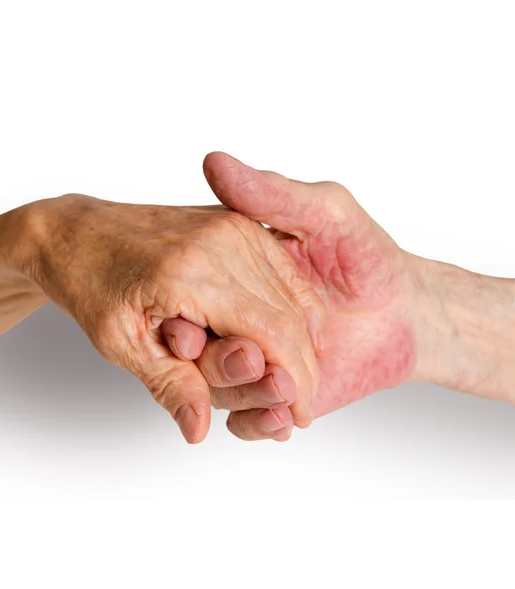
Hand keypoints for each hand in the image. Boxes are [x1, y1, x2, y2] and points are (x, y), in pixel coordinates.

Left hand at [15, 194, 319, 442]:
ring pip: (293, 294)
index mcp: (192, 272)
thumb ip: (169, 384)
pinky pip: (283, 271)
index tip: (297, 415)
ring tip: (288, 377)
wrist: (78, 232)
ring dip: (300, 342)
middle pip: (291, 316)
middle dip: (302, 369)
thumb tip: (200, 429)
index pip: (272, 334)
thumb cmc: (92, 282)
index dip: (294, 381)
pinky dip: (292, 309)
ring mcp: (235, 226)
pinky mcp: (238, 223)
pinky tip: (284, 338)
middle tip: (295, 405)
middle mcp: (224, 241)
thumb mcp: (120, 342)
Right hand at [164, 152, 422, 430]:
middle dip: (215, 362)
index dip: (182, 320)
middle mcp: (239, 322)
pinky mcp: (274, 397)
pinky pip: (247, 421)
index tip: (183, 329)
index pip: (191, 303)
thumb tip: (216, 162)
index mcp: (237, 279)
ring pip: (220, 391)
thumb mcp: (326, 213)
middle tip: (246, 358)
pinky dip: (258, 424)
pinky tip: (283, 417)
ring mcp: (254, 362)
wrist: (407, 313)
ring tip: (279, 386)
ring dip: (241, 395)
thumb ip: (273, 195)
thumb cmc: (368, 258)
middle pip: (200, 353)